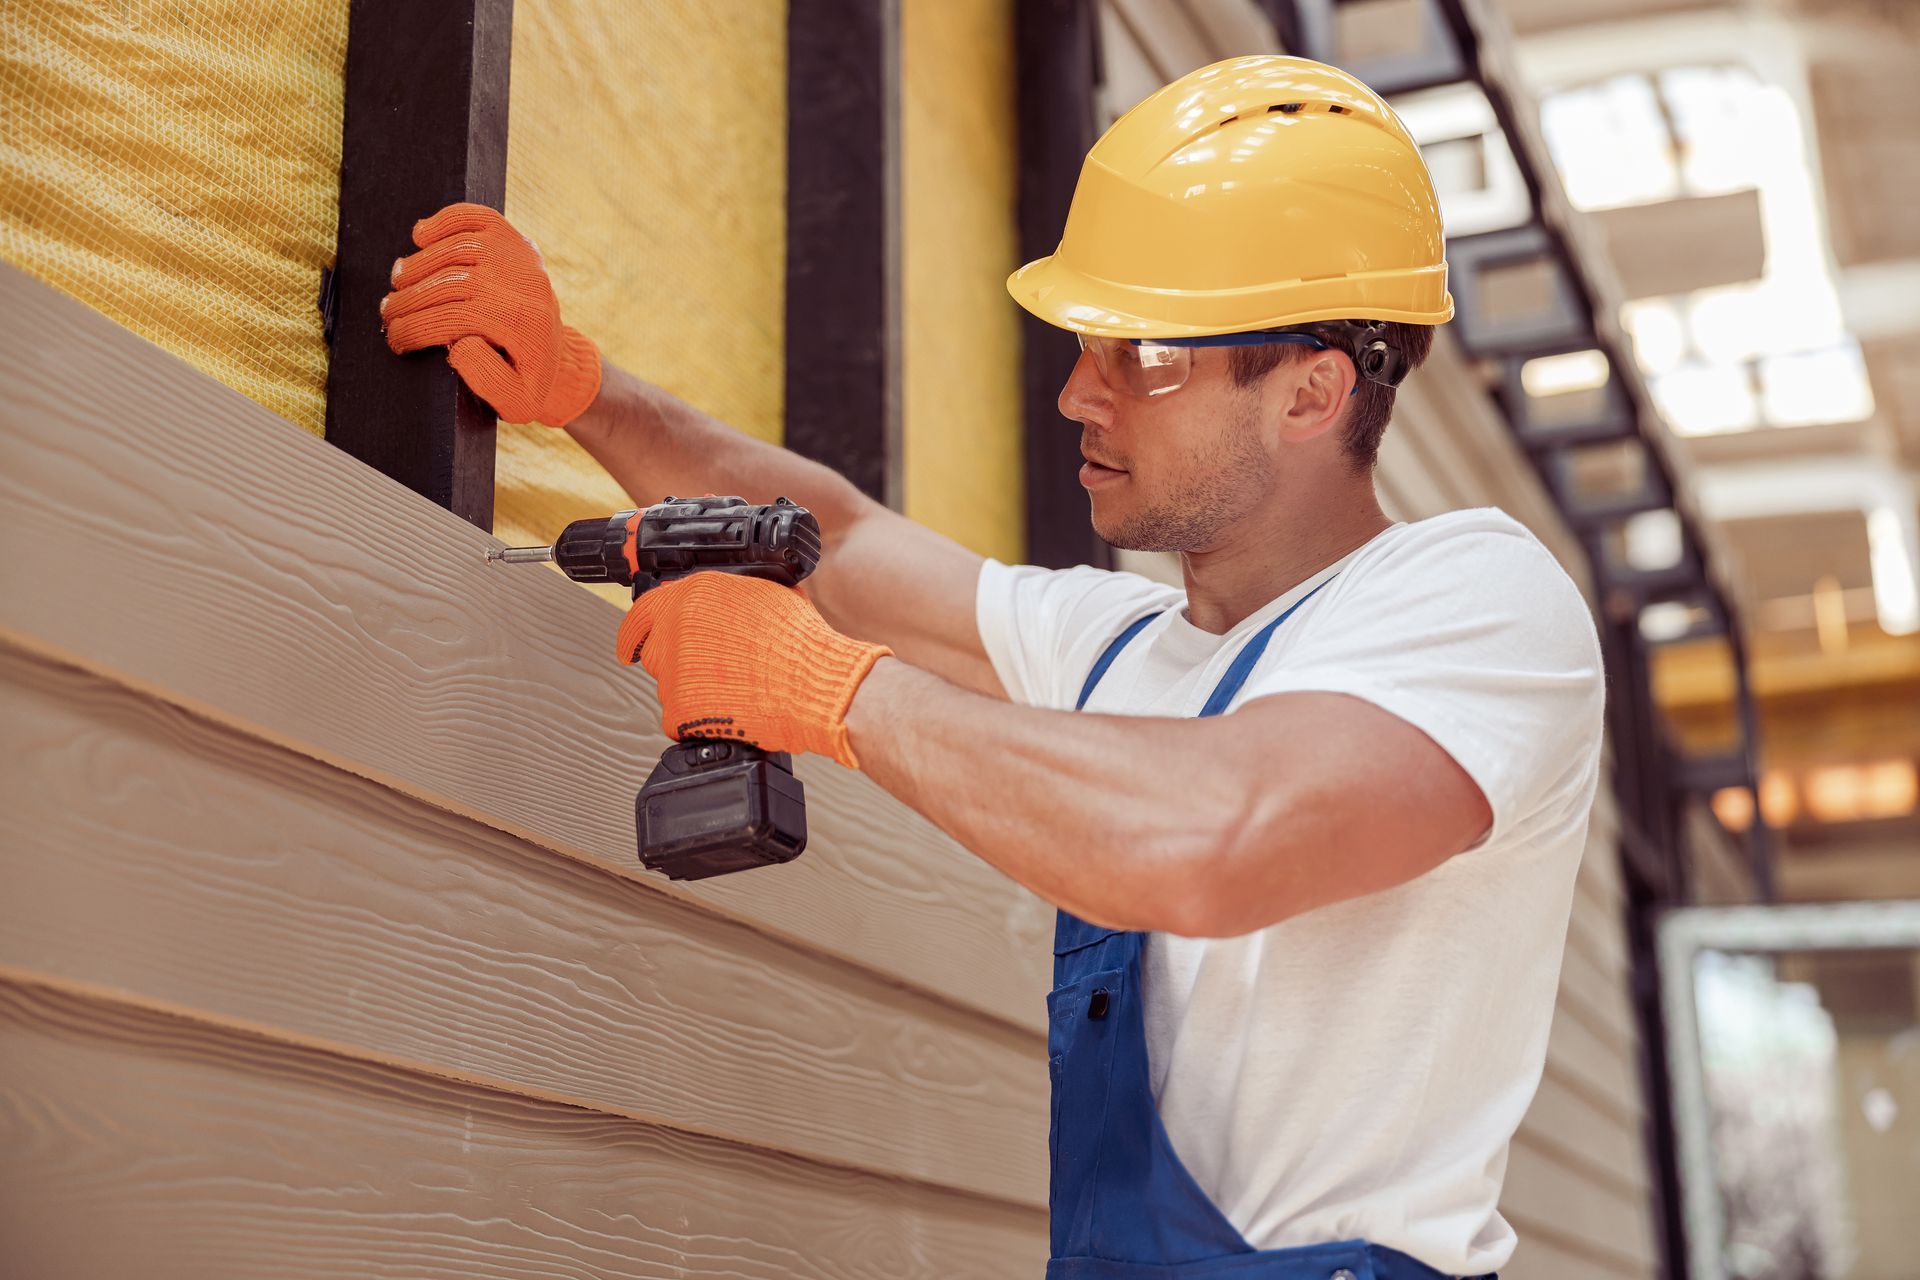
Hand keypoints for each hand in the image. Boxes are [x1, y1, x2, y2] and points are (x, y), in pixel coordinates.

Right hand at [380, 203, 601, 426]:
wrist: (557, 358)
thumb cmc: (526, 382)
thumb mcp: (514, 401)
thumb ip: (488, 381)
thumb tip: (460, 343)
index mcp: (523, 325)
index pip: (455, 318)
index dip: (416, 328)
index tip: (394, 340)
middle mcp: (526, 286)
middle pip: (452, 282)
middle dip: (410, 300)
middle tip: (386, 314)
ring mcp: (523, 259)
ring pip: (458, 249)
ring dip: (419, 265)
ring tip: (398, 284)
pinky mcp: (518, 242)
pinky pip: (477, 218)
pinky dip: (445, 221)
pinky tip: (420, 237)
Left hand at [618, 573, 891, 768]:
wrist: (812, 684)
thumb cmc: (798, 643)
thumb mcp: (767, 594)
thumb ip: (731, 594)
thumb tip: (728, 600)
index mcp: (693, 594)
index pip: (643, 611)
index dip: (635, 632)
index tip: (631, 644)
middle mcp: (675, 628)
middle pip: (655, 652)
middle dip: (678, 664)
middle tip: (708, 672)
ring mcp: (674, 671)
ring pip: (670, 687)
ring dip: (694, 691)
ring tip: (735, 690)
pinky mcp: (680, 711)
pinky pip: (680, 720)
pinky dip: (700, 720)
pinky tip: (731, 710)